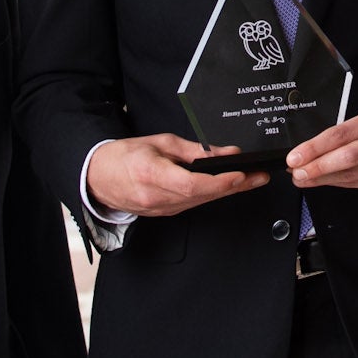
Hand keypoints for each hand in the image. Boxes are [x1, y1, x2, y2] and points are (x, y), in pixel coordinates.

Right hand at [85, 134, 268, 216]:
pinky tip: (226, 187)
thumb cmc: (125, 156)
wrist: (98, 177)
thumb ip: (194, 150)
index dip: (219, 182)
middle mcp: (157, 197)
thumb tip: (225, 153)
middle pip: (202, 195)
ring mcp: (160, 210)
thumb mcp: (160, 143)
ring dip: (226, 192)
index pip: (192, 184)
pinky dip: (210, 195)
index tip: (240, 174)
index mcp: (152, 175)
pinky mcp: (164, 213)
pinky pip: (192, 205)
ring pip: (200, 202)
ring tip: (250, 180)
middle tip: (259, 177)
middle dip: (234, 186)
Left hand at [286, 109, 357, 194]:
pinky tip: (324, 182)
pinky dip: (338, 184)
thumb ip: (348, 134)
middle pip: (346, 158)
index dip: (314, 147)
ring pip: (350, 176)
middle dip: (317, 167)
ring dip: (322, 179)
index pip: (340, 134)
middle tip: (296, 172)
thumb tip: (313, 149)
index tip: (295, 156)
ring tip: (303, 178)